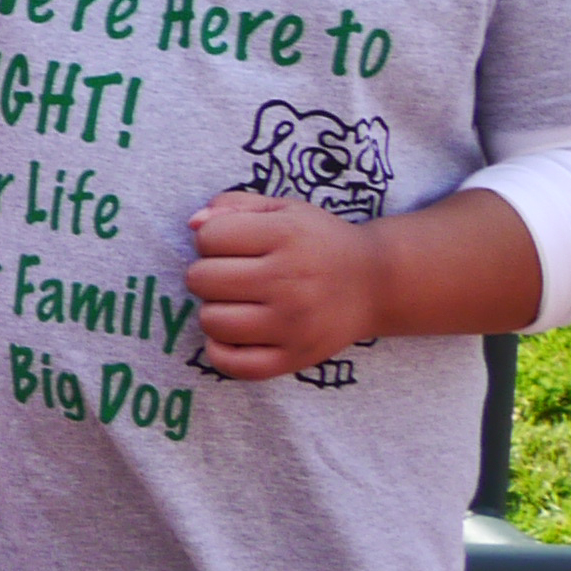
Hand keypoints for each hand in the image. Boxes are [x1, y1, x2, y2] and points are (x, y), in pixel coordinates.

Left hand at [183, 194, 382, 380]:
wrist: (377, 284)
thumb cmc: (318, 242)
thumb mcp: (283, 209)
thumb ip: (233, 206)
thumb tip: (193, 224)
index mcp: (286, 236)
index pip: (208, 238)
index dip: (210, 239)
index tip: (233, 246)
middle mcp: (290, 281)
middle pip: (200, 280)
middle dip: (207, 274)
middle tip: (233, 276)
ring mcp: (293, 324)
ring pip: (211, 321)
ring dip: (214, 310)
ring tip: (238, 303)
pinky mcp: (296, 358)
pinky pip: (234, 365)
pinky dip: (222, 352)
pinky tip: (235, 334)